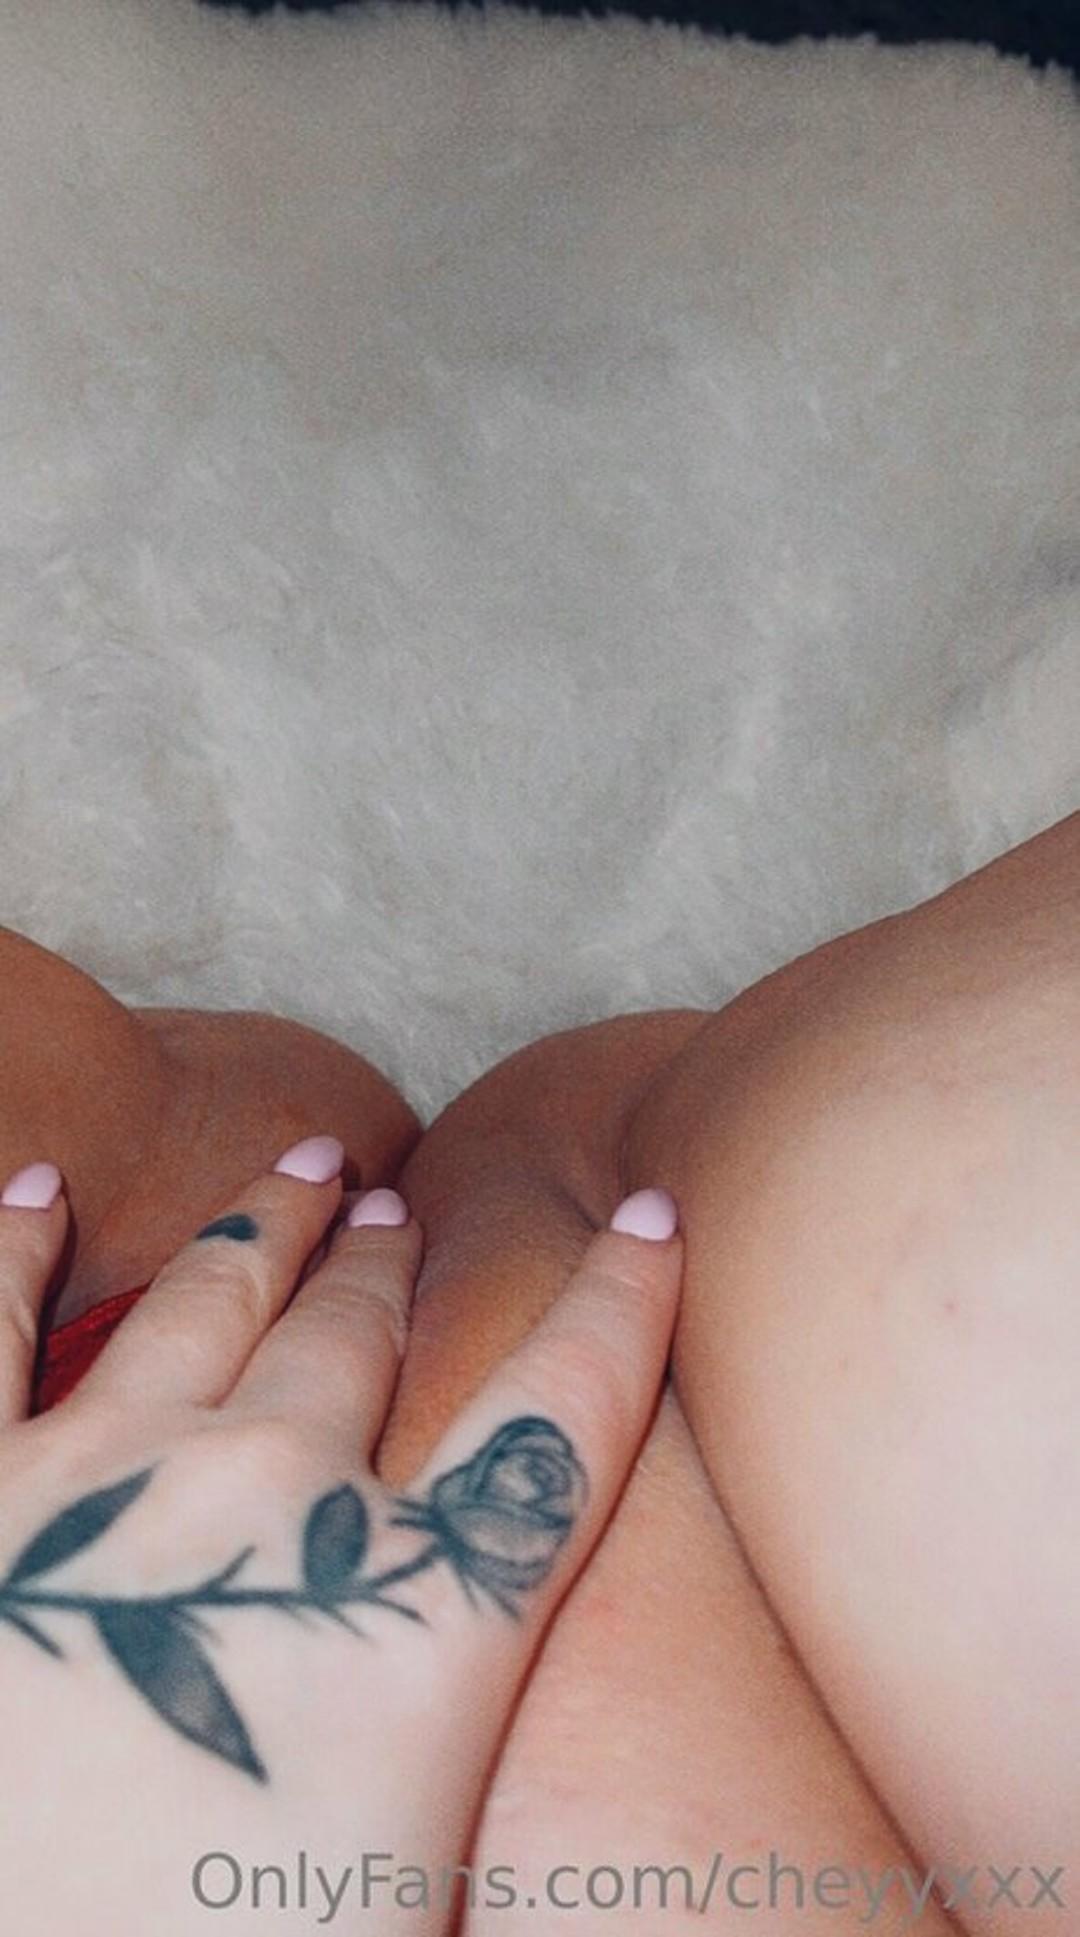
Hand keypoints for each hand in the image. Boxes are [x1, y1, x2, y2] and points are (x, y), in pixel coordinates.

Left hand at [0, 1141, 681, 1934]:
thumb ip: (481, 1784)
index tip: (649, 1219)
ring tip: (310, 1166)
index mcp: (415, 1618)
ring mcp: (104, 1478)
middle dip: (390, 1270)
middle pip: (362, 1345)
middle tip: (401, 1212)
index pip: (556, 1420)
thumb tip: (587, 1859)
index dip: (619, 1307)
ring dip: (270, 1227)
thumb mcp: (416, 1903)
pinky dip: (12, 1245)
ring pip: (216, 1303)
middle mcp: (275, 1503)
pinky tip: (39, 1185)